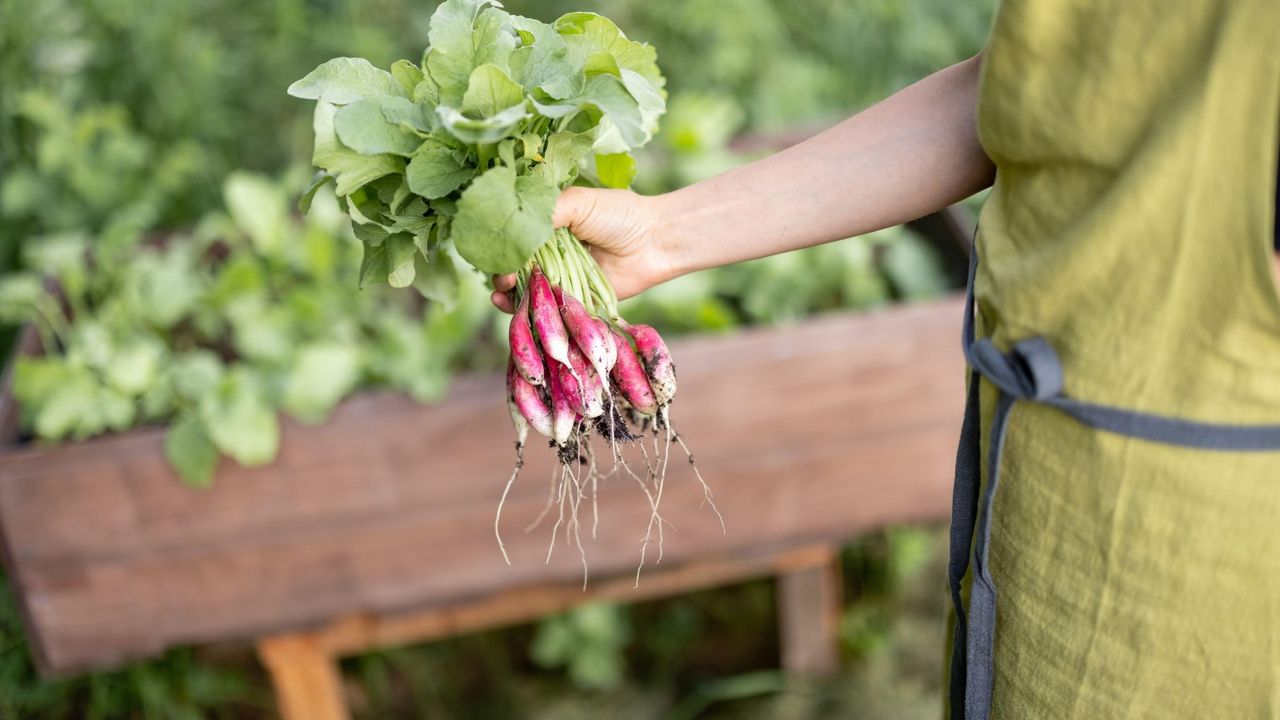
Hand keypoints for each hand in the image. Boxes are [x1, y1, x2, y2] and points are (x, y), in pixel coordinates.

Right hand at [490, 187, 672, 312]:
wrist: (654, 241)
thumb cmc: (619, 215)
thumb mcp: (577, 202)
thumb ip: (544, 213)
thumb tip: (512, 230)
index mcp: (547, 227)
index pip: (513, 239)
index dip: (500, 247)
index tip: (494, 253)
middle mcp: (549, 254)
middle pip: (514, 267)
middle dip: (501, 273)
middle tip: (502, 277)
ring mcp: (560, 279)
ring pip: (525, 290)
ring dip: (508, 294)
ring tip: (502, 293)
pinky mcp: (573, 302)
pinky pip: (547, 310)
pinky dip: (529, 311)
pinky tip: (512, 307)